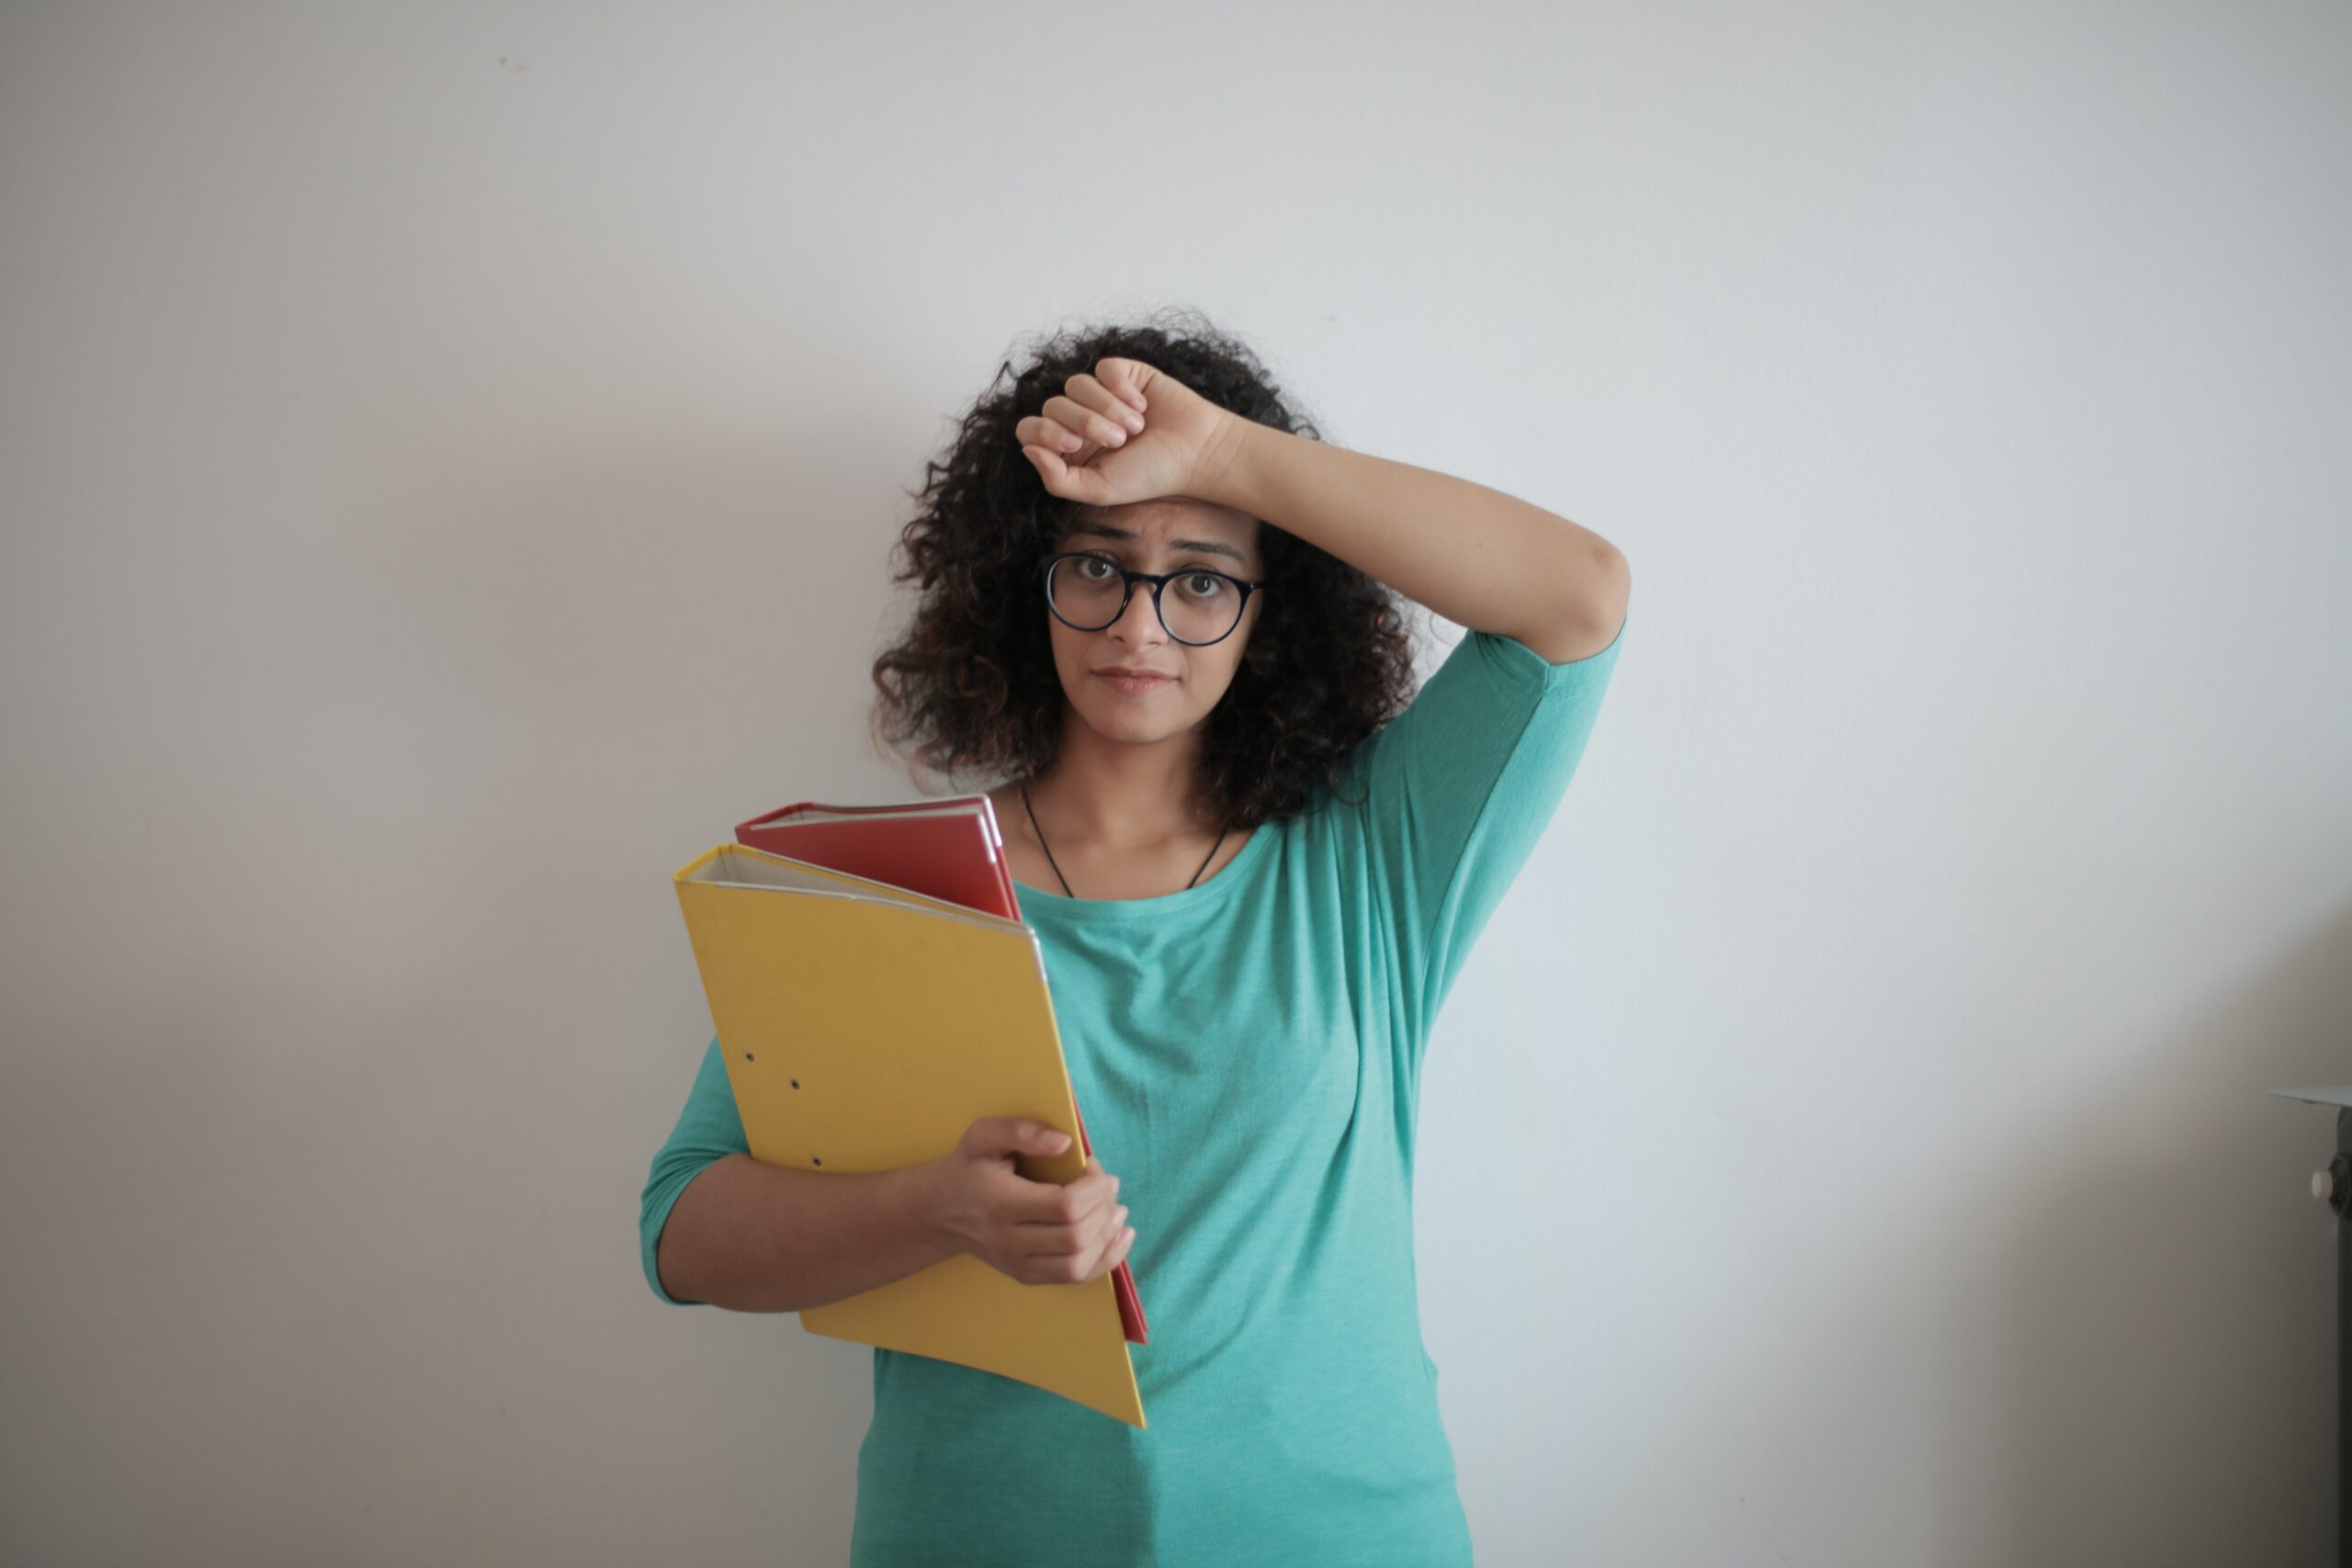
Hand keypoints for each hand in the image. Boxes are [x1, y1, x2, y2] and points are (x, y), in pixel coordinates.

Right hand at [925, 1116, 1135, 1286]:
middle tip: (1108, 1184)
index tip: (1095, 1167)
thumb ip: (1022, 1131)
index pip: (1064, 1207)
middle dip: (1104, 1208)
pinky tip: (1119, 1237)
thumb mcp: (983, 1136)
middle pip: (1075, 1237)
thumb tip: (1066, 1144)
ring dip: (1108, 1237)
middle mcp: (1008, 1242)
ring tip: (1117, 1209)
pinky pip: (1074, 1278)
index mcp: (1001, 1204)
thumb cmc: (968, 1167)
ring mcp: (1017, 1265)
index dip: (1093, 1188)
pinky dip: (1104, 1260)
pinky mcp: (1026, 1276)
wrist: (939, 1212)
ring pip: (1078, 1264)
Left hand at [1015, 357, 1246, 509]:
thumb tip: (1027, 450)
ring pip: (1075, 384)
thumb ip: (1057, 479)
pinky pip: (1104, 369)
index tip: (1075, 444)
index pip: (1030, 429)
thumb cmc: (1150, 474)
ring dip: (1107, 407)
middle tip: (1118, 441)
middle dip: (1085, 422)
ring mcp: (1101, 394)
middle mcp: (1080, 419)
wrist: (1194, 452)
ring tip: (1135, 427)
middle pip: (1053, 404)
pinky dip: (1121, 388)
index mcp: (1069, 449)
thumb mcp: (1098, 488)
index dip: (1045, 431)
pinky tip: (1142, 406)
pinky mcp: (1123, 374)